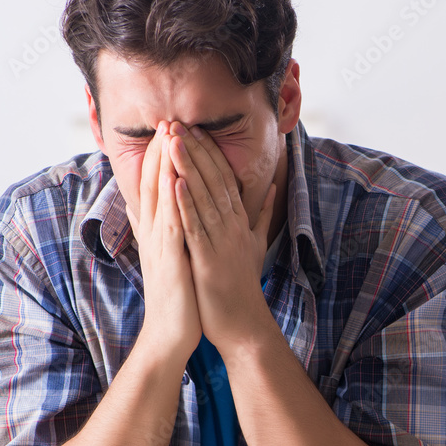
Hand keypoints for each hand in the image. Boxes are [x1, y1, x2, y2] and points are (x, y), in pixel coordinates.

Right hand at [126, 122, 201, 362]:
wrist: (172, 334)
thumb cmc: (180, 297)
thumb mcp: (175, 258)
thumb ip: (168, 232)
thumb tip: (160, 211)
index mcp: (161, 232)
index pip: (162, 187)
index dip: (167, 159)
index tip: (174, 131)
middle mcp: (156, 234)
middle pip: (157, 185)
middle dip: (163, 153)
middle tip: (168, 121)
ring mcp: (162, 245)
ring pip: (161, 199)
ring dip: (165, 167)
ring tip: (170, 137)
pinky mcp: (171, 259)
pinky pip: (171, 225)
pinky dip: (172, 202)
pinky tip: (175, 180)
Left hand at [168, 123, 275, 354]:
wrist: (243, 325)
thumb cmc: (243, 287)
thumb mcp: (255, 245)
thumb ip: (263, 214)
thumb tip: (273, 188)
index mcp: (239, 222)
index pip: (224, 179)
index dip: (208, 152)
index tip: (192, 127)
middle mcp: (232, 227)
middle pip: (213, 181)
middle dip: (194, 150)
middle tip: (177, 121)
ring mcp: (221, 242)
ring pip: (203, 198)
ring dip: (187, 167)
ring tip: (173, 139)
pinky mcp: (208, 260)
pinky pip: (195, 227)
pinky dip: (185, 204)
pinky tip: (175, 182)